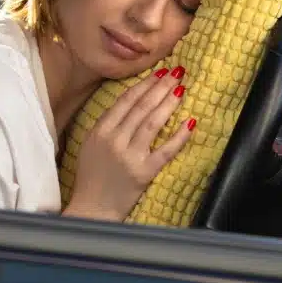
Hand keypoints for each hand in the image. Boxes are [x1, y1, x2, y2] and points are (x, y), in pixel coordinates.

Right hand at [62, 67, 194, 221]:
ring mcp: (130, 156)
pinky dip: (179, 136)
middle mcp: (115, 140)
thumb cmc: (91, 178)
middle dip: (160, 87)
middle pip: (141, 107)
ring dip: (168, 103)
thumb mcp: (90, 145)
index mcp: (100, 131)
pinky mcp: (144, 172)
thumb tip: (131, 103)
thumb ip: (107, 125)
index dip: (144, 84)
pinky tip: (191, 122)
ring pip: (153, 123)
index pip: (126, 101)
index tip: (158, 72)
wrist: (92, 209)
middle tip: (176, 73)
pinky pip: (166, 151)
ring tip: (181, 89)